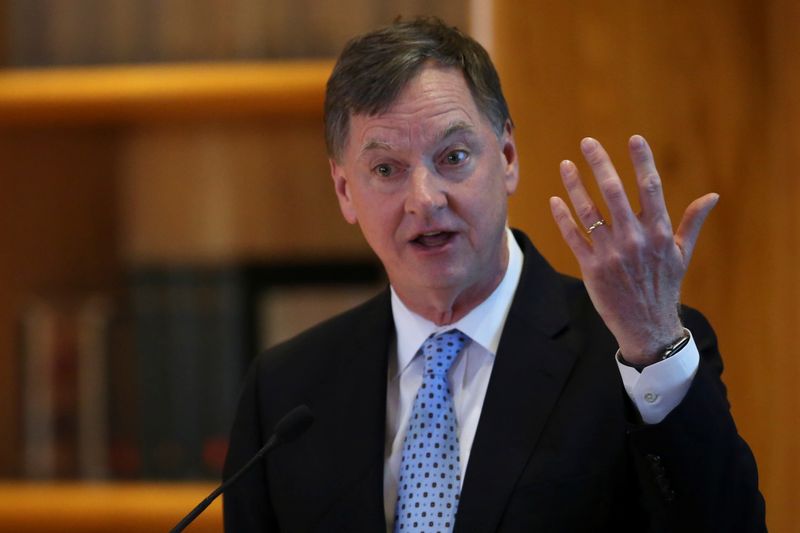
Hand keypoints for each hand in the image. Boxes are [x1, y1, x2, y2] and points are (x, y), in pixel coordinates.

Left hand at [549, 135, 717, 365]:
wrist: (647, 326)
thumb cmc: (664, 286)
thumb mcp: (681, 254)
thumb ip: (691, 222)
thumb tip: (712, 196)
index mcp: (658, 232)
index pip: (650, 187)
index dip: (641, 161)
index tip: (633, 139)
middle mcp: (634, 239)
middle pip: (614, 192)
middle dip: (599, 164)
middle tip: (587, 142)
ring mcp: (610, 253)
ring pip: (588, 211)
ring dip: (575, 185)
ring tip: (566, 165)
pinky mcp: (591, 268)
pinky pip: (573, 237)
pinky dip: (563, 217)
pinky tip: (556, 199)